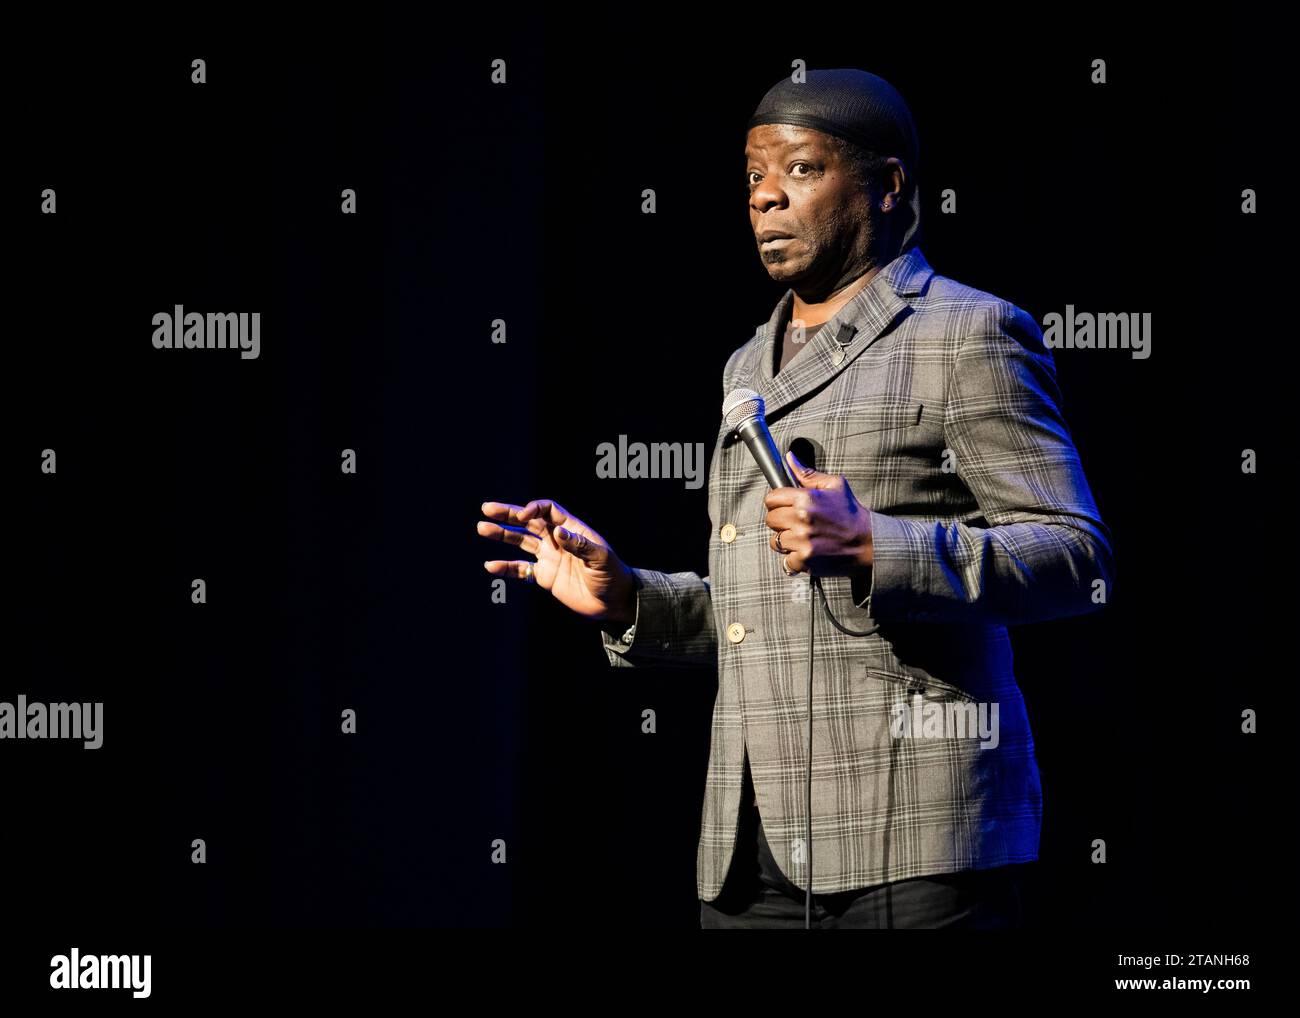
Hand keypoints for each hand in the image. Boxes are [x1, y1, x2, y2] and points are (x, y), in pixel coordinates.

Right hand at [477, 498, 636, 622]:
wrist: (613, 602)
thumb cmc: (613, 576)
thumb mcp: (601, 558)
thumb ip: (581, 545)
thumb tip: (558, 531)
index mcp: (571, 529)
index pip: (548, 510)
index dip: (534, 508)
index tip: (523, 515)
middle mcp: (557, 539)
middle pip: (528, 521)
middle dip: (508, 514)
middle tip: (487, 509)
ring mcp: (549, 557)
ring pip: (520, 541)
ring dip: (502, 535)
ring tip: (482, 528)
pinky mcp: (544, 576)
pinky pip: (521, 569)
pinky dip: (506, 567)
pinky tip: (490, 566)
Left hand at [763, 449, 873, 575]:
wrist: (868, 542)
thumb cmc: (851, 513)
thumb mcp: (834, 486)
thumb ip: (807, 474)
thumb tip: (789, 458)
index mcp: (805, 499)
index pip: (771, 498)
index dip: (777, 502)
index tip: (784, 506)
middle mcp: (801, 519)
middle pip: (770, 520)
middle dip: (781, 521)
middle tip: (795, 523)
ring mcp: (802, 540)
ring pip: (775, 541)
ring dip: (786, 541)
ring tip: (803, 538)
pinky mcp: (805, 559)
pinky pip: (786, 560)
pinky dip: (795, 559)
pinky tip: (808, 551)